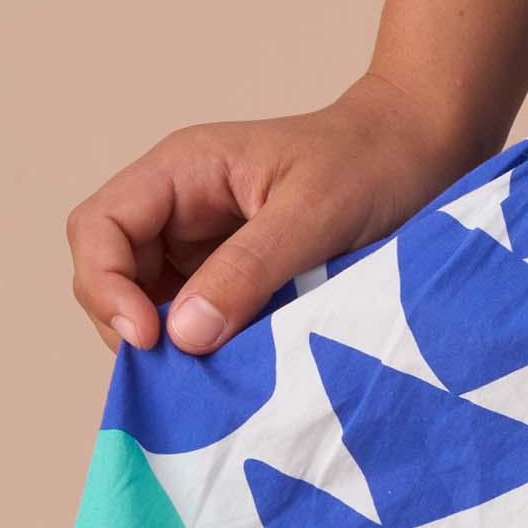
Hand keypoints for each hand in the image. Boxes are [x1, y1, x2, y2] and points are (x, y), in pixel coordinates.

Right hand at [65, 72, 493, 357]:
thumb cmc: (374, 162)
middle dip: (131, 324)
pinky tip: (238, 368)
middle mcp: (181, 206)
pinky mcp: (237, 274)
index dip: (106, 286)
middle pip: (112, 272)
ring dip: (170, 343)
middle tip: (181, 373)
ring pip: (151, 302)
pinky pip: (198, 315)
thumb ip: (248, 269)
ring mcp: (205, 242)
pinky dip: (207, 345)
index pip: (100, 229)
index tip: (150, 338)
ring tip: (213, 378)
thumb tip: (182, 334)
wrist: (427, 150)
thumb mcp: (314, 214)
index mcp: (182, 171)